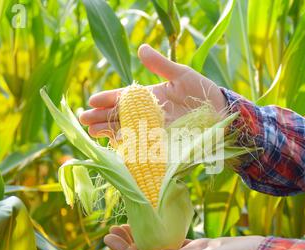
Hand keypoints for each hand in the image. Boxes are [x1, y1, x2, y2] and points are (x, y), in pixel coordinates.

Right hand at [79, 44, 227, 136]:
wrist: (221, 114)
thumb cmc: (202, 92)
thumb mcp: (181, 75)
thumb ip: (160, 65)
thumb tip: (140, 49)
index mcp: (149, 96)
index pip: (123, 97)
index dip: (107, 99)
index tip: (92, 100)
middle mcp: (148, 114)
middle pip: (119, 116)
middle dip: (100, 117)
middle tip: (83, 120)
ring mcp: (153, 129)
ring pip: (126, 131)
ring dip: (108, 131)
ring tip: (92, 133)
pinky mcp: (162, 142)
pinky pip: (141, 145)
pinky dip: (127, 146)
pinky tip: (114, 145)